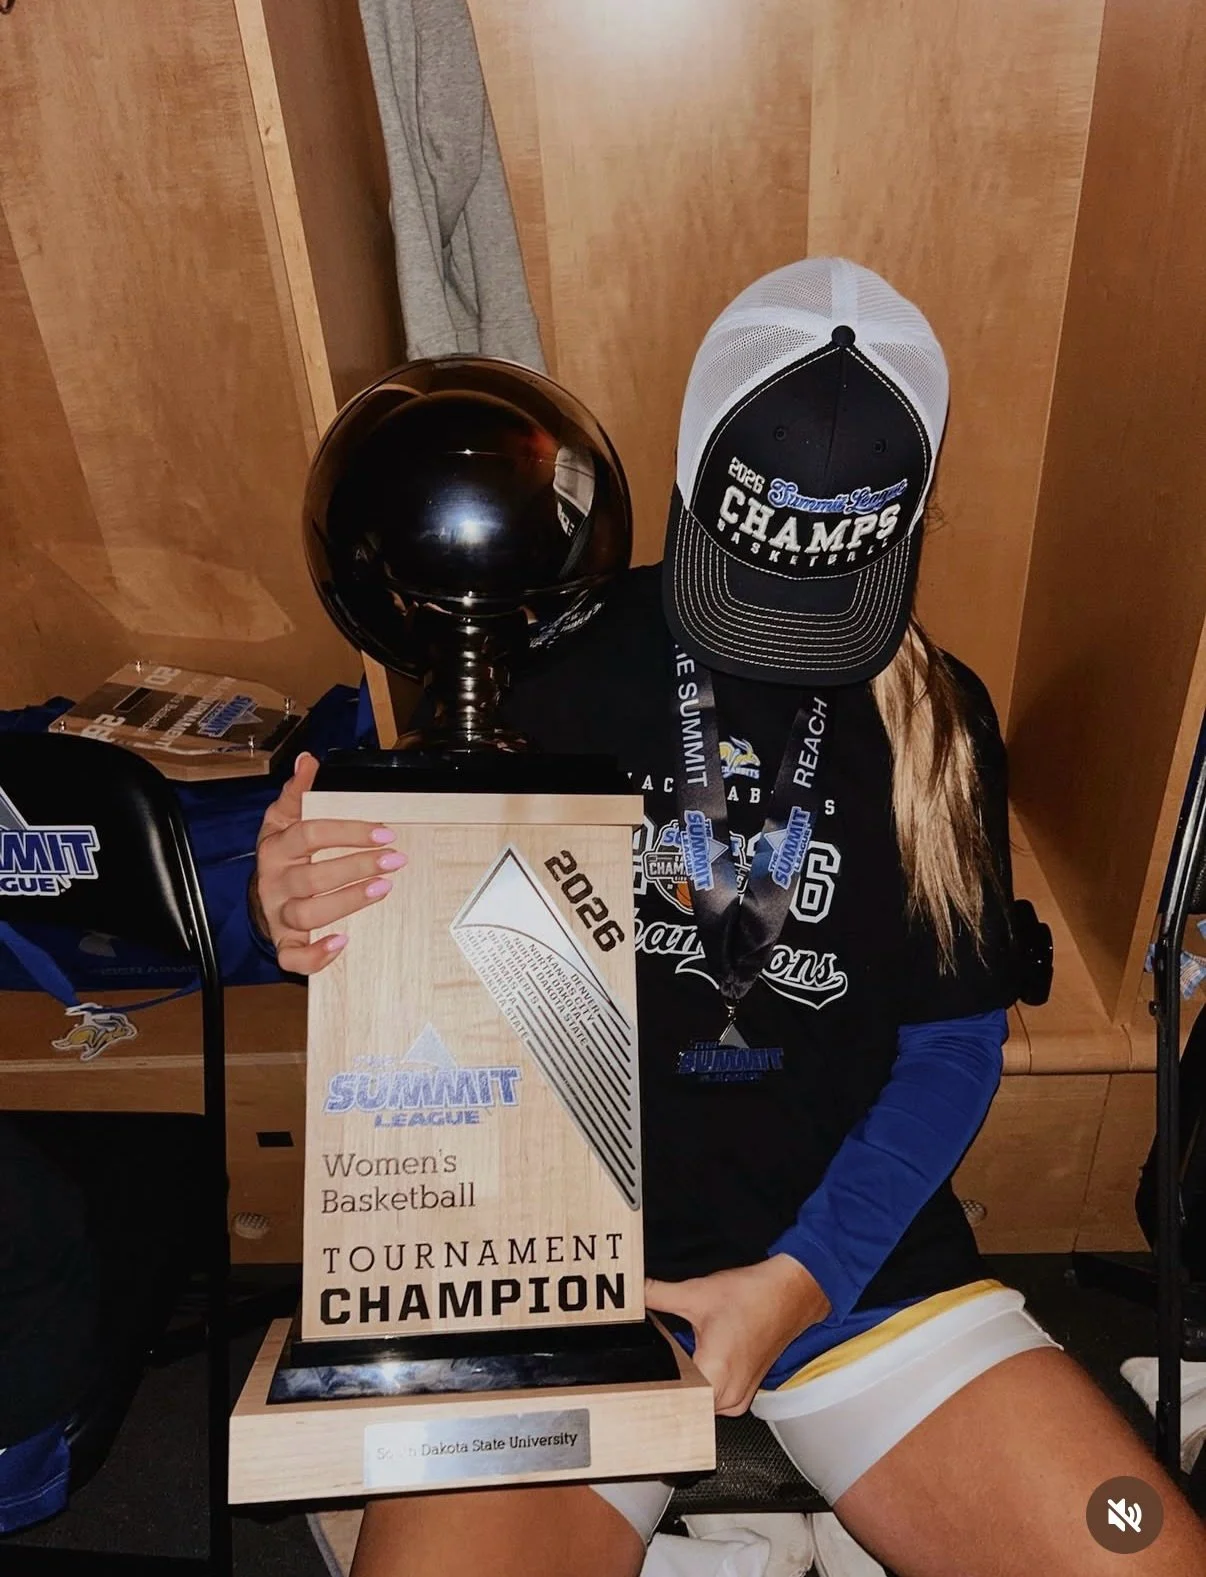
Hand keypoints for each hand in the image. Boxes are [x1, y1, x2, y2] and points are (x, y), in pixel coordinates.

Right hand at [253, 751, 406, 974]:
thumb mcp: (283, 818)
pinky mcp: (283, 941)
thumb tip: (308, 760)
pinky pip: (292, 956)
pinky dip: (314, 956)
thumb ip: (297, 791)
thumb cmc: (282, 852)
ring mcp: (277, 913)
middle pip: (313, 877)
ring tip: (382, 890)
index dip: (348, 832)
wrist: (257, 892)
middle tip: (394, 861)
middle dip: (357, 868)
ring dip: (347, 902)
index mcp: (277, 847)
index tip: (385, 831)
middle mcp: (275, 881)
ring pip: (308, 913)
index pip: (310, 834)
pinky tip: (342, 943)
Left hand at [645, 1255, 830, 1415]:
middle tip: (655, 1362)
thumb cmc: (752, 1296)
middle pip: (683, 1405)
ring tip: (675, 1362)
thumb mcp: (696, 1293)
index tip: (635, 1377)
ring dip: (686, 1387)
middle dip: (668, 1384)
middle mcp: (729, 1395)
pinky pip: (715, 1402)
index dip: (651, 1385)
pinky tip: (696, 1363)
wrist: (790, 1294)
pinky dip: (703, 1386)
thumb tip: (631, 1293)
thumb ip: (657, 1294)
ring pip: (699, 1406)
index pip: (669, 1398)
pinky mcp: (745, 1394)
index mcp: (714, 1375)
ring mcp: (740, 1398)